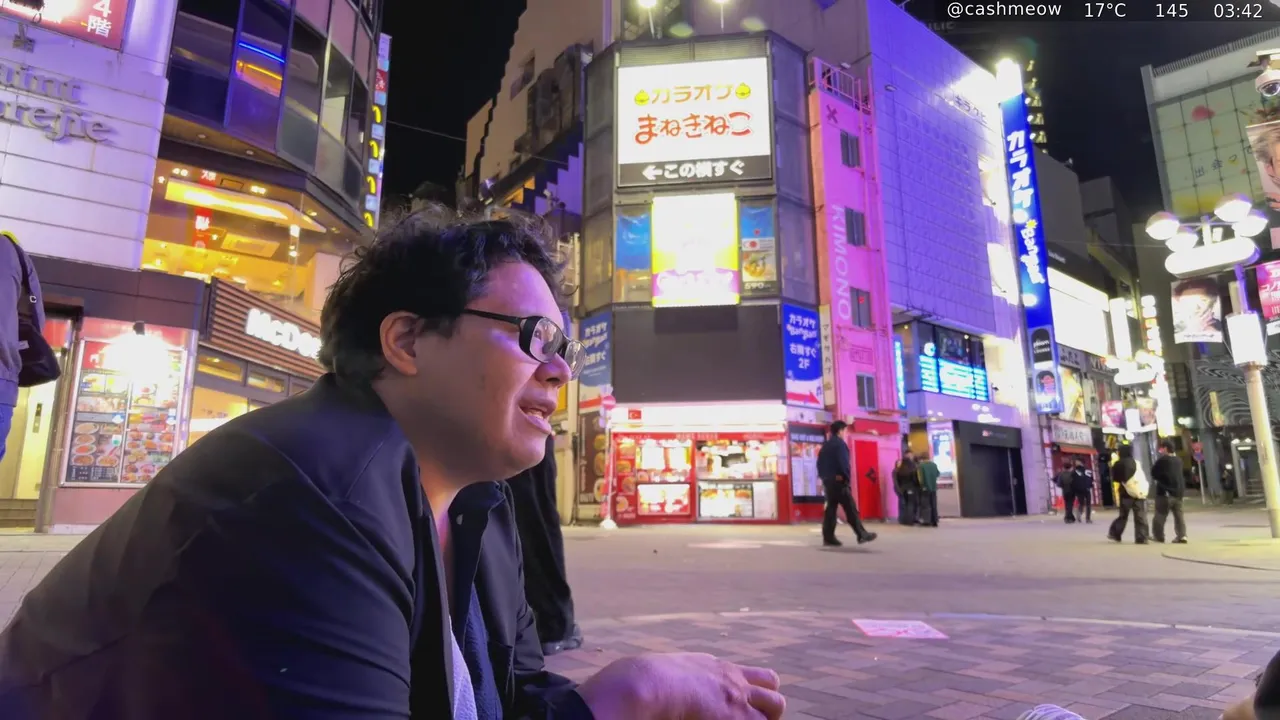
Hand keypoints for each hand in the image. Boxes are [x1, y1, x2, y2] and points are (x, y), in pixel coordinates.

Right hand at [576, 652, 784, 719]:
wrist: (644, 682)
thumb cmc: (640, 680)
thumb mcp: (661, 671)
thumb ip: (672, 675)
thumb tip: (641, 681)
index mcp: (714, 666)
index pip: (752, 676)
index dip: (753, 693)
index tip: (742, 707)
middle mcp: (731, 677)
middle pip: (772, 688)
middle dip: (767, 706)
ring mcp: (737, 696)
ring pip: (776, 707)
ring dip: (765, 718)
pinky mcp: (736, 716)